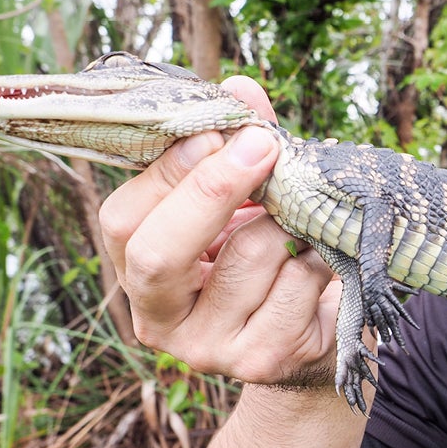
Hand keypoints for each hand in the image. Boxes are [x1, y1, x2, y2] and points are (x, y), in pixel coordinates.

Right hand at [99, 75, 342, 389]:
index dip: (169, 172)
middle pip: (160, 252)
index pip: (124, 221)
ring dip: (288, 222)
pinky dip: (318, 257)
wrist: (316, 334)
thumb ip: (236, 144)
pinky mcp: (261, 359)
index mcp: (139, 273)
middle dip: (213, 189)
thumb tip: (240, 88)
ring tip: (304, 219)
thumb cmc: (269, 256)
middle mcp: (159, 320)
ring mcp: (208, 348)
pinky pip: (297, 284)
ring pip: (248, 257)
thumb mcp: (246, 199)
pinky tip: (321, 258)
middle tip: (262, 144)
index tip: (219, 128)